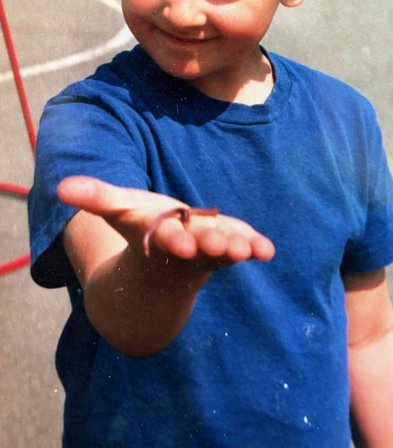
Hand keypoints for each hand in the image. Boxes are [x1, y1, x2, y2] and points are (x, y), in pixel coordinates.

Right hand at [57, 175, 274, 267]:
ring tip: (247, 249)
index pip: (166, 238)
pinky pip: (245, 249)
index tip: (181, 241)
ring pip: (224, 252)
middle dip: (208, 245)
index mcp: (160, 236)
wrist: (163, 268)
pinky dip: (256, 248)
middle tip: (219, 244)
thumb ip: (95, 196)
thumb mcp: (118, 210)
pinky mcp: (231, 245)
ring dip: (235, 249)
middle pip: (199, 247)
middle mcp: (187, 248)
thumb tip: (60, 188)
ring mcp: (211, 251)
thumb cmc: (142, 231)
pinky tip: (267, 250)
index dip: (174, 238)